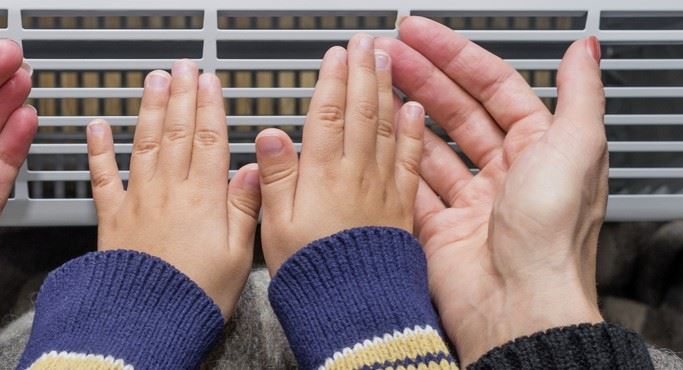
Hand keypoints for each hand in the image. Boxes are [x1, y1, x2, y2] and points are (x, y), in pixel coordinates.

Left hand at [86, 61, 261, 317]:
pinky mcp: (112, 218)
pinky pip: (103, 176)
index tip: (209, 81)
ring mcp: (138, 201)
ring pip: (144, 143)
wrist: (147, 320)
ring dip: (149, 108)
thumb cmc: (195, 296)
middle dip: (181, 95)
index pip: (210, 139)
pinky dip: (99, 149)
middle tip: (182, 67)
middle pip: (177, 131)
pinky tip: (97, 127)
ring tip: (153, 81)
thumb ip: (245, 207)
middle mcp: (170, 191)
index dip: (210, 106)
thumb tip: (254, 168)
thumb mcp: (238, 255)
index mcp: (204, 198)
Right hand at [255, 34, 425, 274]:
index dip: (333, 80)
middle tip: (366, 42)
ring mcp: (384, 190)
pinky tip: (413, 113)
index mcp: (323, 177)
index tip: (337, 54)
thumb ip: (275, 178)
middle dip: (363, 72)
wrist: (356, 312)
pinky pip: (409, 161)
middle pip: (362, 112)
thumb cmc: (314, 277)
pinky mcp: (403, 211)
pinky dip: (411, 133)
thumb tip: (268, 137)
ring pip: (387, 128)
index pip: (329, 114)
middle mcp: (357, 177)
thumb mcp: (276, 228)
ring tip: (389, 60)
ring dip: (387, 90)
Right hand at [376, 17, 606, 364]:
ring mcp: (471, 203)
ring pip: (431, 146)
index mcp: (541, 150)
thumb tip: (586, 50)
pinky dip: (395, 163)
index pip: (493, 87)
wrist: (517, 305)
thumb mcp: (578, 150)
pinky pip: (413, 188)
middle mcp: (506, 175)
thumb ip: (581, 95)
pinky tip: (380, 139)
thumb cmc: (553, 236)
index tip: (423, 35)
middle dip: (422, 77)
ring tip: (378, 87)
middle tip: (389, 53)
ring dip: (405, 115)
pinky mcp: (440, 230)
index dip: (456, 56)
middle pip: (457, 111)